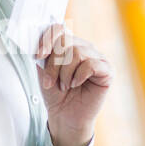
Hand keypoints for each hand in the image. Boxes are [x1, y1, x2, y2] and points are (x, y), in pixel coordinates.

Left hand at [34, 22, 111, 145]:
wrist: (65, 116)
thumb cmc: (56, 94)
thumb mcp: (44, 71)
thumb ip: (43, 54)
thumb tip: (39, 40)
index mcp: (69, 45)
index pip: (59, 29)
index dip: (47, 39)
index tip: (38, 56)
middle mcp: (84, 47)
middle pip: (65, 42)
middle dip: (53, 64)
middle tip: (50, 82)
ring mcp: (97, 57)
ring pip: (76, 53)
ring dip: (64, 73)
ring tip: (64, 86)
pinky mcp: (107, 70)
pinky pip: (91, 64)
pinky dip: (78, 76)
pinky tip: (76, 84)